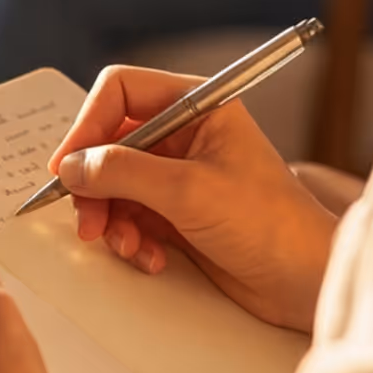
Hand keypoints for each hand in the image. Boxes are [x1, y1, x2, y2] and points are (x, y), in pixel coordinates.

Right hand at [49, 67, 337, 332]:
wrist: (305, 282)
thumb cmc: (271, 224)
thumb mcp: (189, 191)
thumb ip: (124, 172)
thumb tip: (72, 166)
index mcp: (198, 106)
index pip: (121, 91)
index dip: (88, 124)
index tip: (67, 164)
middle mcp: (185, 134)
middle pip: (110, 142)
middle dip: (95, 184)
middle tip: (88, 220)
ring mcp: (179, 175)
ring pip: (114, 184)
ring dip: (111, 218)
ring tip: (128, 246)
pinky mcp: (177, 213)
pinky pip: (130, 217)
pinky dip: (131, 239)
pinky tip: (151, 257)